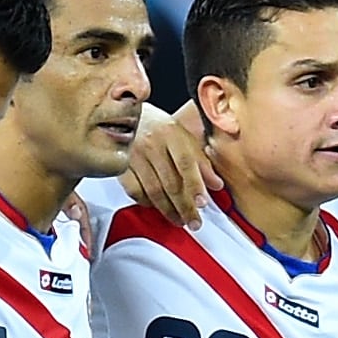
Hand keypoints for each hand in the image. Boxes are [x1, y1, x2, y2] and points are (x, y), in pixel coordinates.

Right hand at [119, 105, 216, 225]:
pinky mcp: (121, 167)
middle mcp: (152, 144)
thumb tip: (216, 184)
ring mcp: (134, 156)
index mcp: (172, 133)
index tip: (202, 203)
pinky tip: (157, 207)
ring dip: (168, 210)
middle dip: (184, 206)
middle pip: (170, 182)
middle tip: (194, 222)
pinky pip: (136, 191)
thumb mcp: (183, 137)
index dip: (195, 185)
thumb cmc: (159, 127)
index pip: (186, 162)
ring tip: (180, 220)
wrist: (126, 115)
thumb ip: (200, 161)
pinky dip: (147, 203)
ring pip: (154, 190)